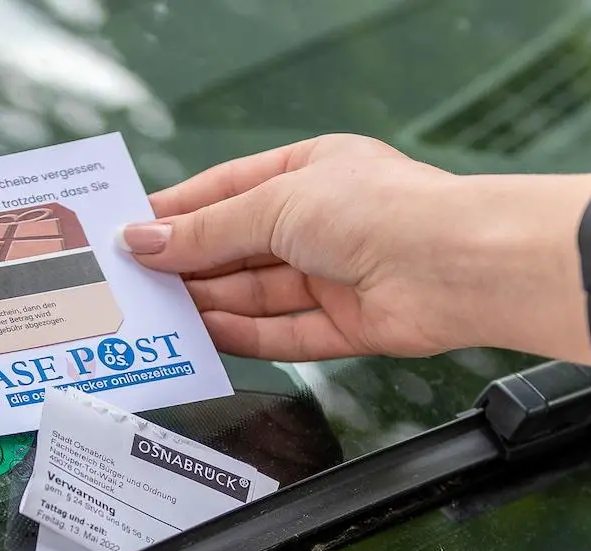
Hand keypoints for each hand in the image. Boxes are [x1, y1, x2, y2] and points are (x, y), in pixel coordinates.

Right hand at [120, 134, 590, 364]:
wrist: (458, 265)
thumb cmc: (384, 209)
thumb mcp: (276, 206)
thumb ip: (208, 232)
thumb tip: (147, 241)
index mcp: (310, 173)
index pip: (227, 192)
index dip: (178, 213)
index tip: (132, 231)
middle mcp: (323, 223)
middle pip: (238, 248)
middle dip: (188, 263)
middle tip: (134, 281)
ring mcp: (335, 276)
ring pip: (256, 294)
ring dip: (208, 302)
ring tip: (158, 314)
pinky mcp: (347, 326)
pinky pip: (284, 334)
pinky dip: (244, 337)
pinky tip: (206, 336)